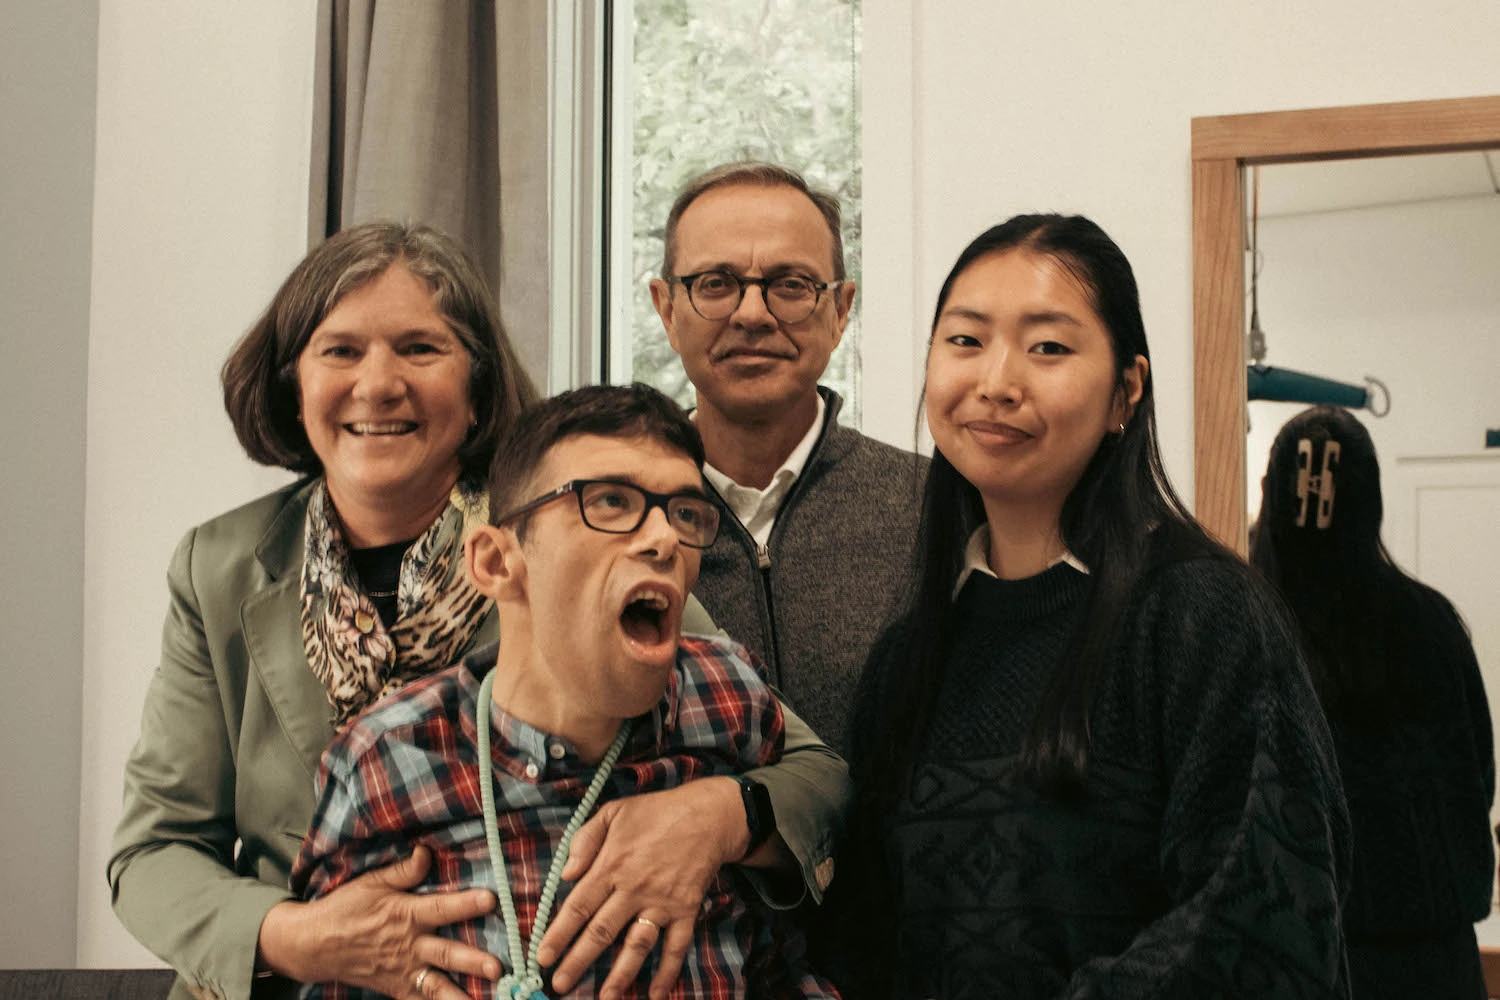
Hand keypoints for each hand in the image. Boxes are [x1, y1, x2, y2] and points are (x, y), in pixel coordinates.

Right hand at [258, 845, 501, 998]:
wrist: (314, 945)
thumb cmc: (345, 908)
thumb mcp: (371, 882)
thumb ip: (404, 870)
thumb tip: (427, 852)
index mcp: (406, 914)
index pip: (441, 908)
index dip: (465, 903)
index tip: (490, 900)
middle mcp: (409, 945)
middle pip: (446, 953)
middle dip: (473, 960)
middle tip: (497, 967)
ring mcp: (403, 970)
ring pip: (437, 985)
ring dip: (461, 994)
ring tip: (488, 999)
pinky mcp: (396, 988)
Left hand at [537, 777, 745, 998]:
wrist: (708, 814)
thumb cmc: (657, 812)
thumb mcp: (614, 812)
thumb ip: (585, 839)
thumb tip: (565, 874)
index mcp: (612, 865)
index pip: (578, 906)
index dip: (559, 934)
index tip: (542, 957)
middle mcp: (634, 889)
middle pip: (602, 932)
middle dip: (578, 962)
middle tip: (560, 985)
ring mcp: (662, 902)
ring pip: (636, 946)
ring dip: (619, 975)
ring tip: (604, 999)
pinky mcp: (686, 910)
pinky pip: (676, 946)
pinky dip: (668, 972)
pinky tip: (655, 994)